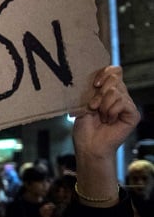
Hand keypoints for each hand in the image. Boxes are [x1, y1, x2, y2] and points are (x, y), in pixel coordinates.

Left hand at [70, 66, 138, 205]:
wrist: (88, 146)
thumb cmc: (84, 128)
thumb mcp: (84, 104)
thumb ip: (93, 89)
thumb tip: (97, 76)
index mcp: (108, 91)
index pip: (114, 71)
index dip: (105, 73)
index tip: (94, 85)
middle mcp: (120, 95)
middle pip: (115, 78)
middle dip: (100, 92)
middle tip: (93, 106)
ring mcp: (127, 104)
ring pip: (116, 91)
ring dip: (103, 105)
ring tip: (100, 116)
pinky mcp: (132, 114)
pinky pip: (122, 102)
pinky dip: (111, 111)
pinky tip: (108, 120)